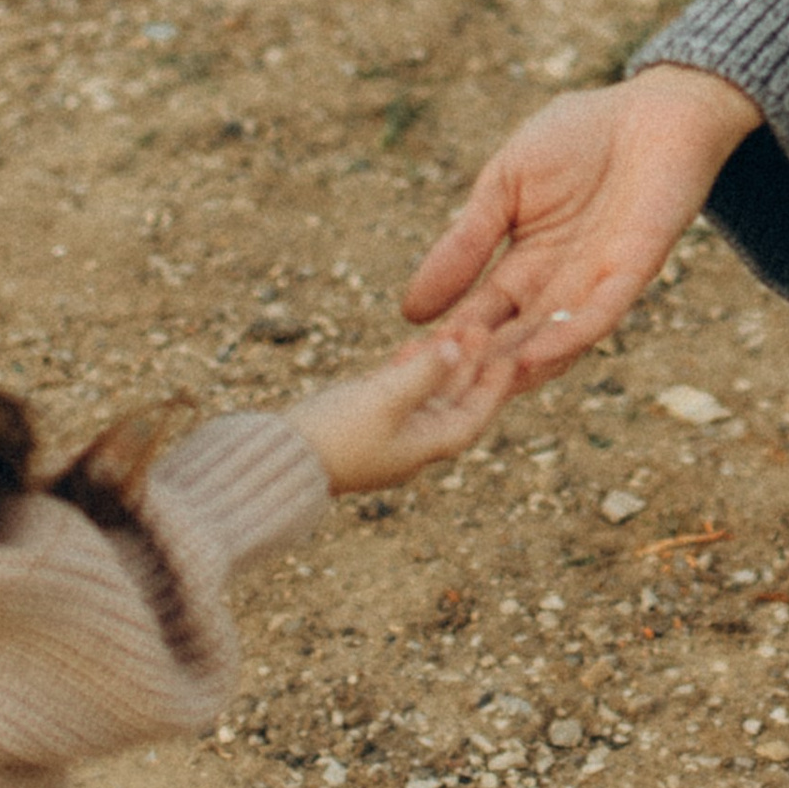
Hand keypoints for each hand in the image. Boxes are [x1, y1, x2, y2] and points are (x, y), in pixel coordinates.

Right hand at [290, 328, 515, 494]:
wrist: (277, 460)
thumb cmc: (335, 436)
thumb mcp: (384, 400)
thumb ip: (423, 372)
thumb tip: (457, 348)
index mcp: (425, 447)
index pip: (473, 416)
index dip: (494, 386)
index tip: (511, 355)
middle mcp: (411, 444)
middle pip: (451, 402)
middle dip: (467, 366)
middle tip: (480, 327)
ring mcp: (385, 434)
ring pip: (424, 394)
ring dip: (438, 364)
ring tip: (450, 329)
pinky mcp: (360, 422)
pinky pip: (396, 393)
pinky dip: (408, 370)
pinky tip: (411, 346)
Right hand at [403, 65, 761, 380]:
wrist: (650, 108)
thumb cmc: (578, 136)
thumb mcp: (502, 186)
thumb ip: (465, 243)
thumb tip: (411, 310)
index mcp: (522, 269)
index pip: (477, 319)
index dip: (444, 343)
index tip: (400, 366)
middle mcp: (558, 289)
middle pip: (510, 344)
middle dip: (474, 369)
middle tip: (430, 395)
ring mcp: (596, 285)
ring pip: (553, 344)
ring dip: (516, 369)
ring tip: (476, 389)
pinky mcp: (633, 271)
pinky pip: (599, 316)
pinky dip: (567, 338)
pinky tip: (533, 357)